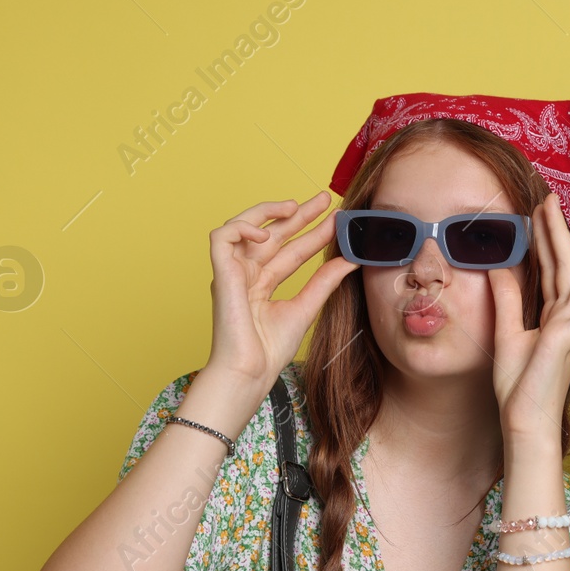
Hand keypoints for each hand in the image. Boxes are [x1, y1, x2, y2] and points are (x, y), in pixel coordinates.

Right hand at [205, 190, 354, 387]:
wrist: (250, 372)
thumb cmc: (270, 350)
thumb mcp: (306, 307)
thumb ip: (324, 281)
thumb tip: (350, 259)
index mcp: (263, 284)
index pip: (291, 250)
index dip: (313, 232)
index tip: (338, 220)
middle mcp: (246, 274)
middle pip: (272, 233)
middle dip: (298, 214)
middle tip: (326, 199)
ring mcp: (232, 272)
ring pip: (243, 225)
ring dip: (267, 211)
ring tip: (295, 206)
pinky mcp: (219, 273)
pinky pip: (222, 236)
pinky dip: (242, 229)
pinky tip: (266, 235)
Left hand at [492, 200, 569, 445]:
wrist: (524, 423)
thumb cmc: (519, 388)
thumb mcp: (507, 335)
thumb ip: (507, 301)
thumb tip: (497, 268)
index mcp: (554, 317)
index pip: (551, 270)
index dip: (546, 240)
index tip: (541, 211)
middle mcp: (568, 319)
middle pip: (569, 267)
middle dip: (564, 231)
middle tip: (558, 198)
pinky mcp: (568, 342)